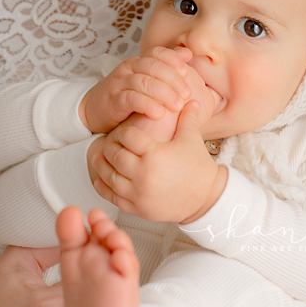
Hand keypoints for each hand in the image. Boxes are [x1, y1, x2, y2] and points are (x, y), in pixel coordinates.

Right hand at [79, 46, 192, 133]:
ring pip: (144, 82)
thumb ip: (165, 67)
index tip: (186, 72)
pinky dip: (147, 105)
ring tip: (178, 105)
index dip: (173, 60)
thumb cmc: (124, 95)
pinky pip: (131, 99)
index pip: (157, 53)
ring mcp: (119, 84)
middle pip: (153, 67)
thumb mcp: (145, 80)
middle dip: (173, 80)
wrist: (93, 109)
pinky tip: (159, 114)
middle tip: (187, 93)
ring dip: (164, 94)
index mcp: (138, 62)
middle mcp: (128, 69)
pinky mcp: (113, 100)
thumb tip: (187, 53)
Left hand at [91, 101, 227, 223]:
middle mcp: (144, 174)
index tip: (124, 133)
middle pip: (115, 156)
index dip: (124, 133)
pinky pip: (113, 196)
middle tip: (108, 144)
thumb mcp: (192, 139)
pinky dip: (103, 187)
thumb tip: (190, 99)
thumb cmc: (199, 168)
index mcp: (156, 154)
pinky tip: (100, 179)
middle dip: (110, 148)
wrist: (207, 199)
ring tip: (99, 157)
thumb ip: (187, 118)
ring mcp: (139, 193)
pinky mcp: (137, 208)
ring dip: (101, 166)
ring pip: (109, 176)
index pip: (129, 137)